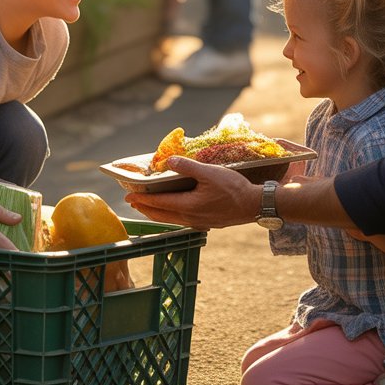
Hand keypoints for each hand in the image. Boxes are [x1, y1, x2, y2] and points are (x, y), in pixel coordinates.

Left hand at [125, 156, 260, 228]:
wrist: (255, 205)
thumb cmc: (234, 188)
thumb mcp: (209, 172)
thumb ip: (187, 166)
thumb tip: (169, 161)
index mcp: (188, 206)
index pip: (159, 203)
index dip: (143, 199)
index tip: (129, 196)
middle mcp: (190, 218)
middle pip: (161, 215)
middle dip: (145, 208)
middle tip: (132, 203)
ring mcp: (198, 223)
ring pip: (171, 219)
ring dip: (157, 213)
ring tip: (147, 207)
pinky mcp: (206, 223)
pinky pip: (181, 220)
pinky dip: (170, 215)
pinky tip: (172, 210)